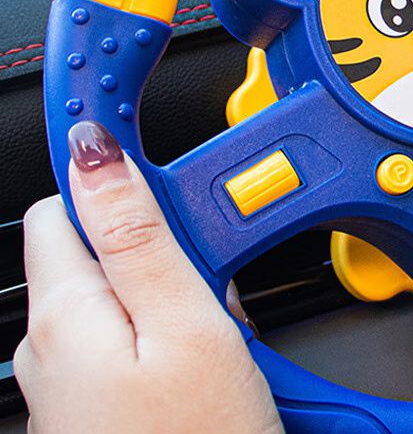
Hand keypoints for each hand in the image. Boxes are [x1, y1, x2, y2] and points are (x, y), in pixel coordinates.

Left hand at [14, 120, 283, 433]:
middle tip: (209, 277)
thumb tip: (94, 153)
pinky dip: (168, 331)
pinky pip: (130, 339)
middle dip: (159, 244)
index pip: (65, 202)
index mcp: (67, 311)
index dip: (111, 173)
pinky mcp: (99, 404)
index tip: (150, 156)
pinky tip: (206, 361)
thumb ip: (137, 232)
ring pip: (122, 294)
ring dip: (172, 291)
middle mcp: (50, 346)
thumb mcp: (185, 325)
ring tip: (218, 327)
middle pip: (99, 248)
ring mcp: (72, 381)